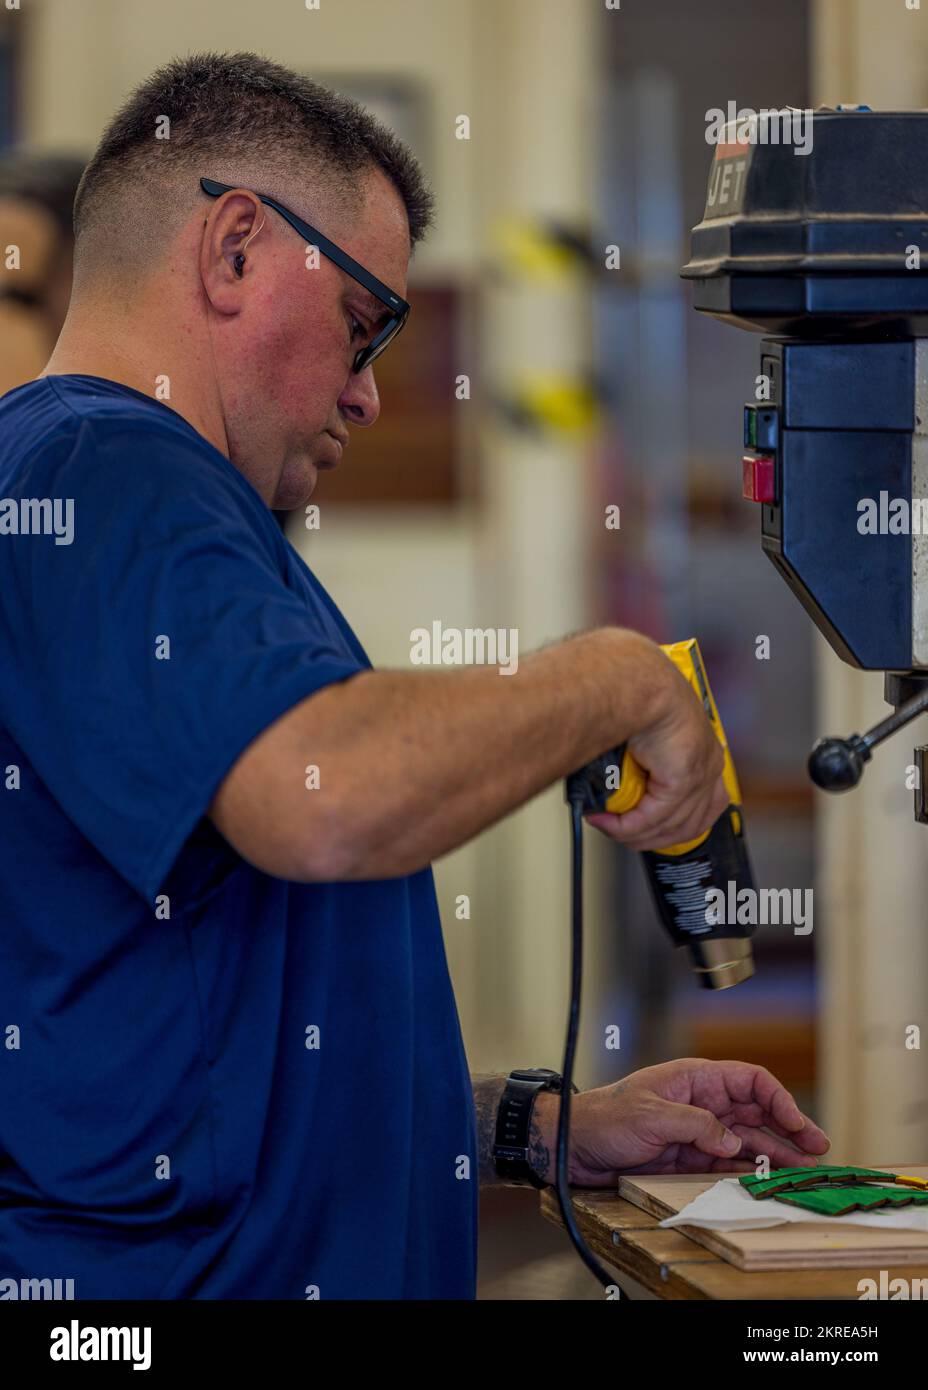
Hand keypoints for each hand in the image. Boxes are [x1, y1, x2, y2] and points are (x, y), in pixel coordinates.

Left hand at [532, 1058, 829, 1185]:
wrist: (573, 1144)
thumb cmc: (604, 1117)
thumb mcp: (650, 1115)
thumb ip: (696, 1125)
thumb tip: (733, 1142)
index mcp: (695, 1079)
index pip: (750, 1081)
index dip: (779, 1100)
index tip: (799, 1123)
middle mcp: (702, 1103)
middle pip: (757, 1113)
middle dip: (789, 1129)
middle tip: (818, 1150)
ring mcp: (697, 1132)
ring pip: (747, 1142)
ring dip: (775, 1155)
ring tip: (803, 1171)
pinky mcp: (688, 1157)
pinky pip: (727, 1164)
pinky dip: (749, 1173)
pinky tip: (768, 1183)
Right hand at [585, 637, 728, 851]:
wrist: (638, 679)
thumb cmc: (637, 690)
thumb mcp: (644, 726)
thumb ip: (641, 753)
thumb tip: (616, 771)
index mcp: (707, 750)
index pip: (704, 805)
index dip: (675, 824)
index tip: (648, 829)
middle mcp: (710, 764)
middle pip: (690, 825)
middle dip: (653, 837)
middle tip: (622, 833)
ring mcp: (701, 774)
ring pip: (670, 827)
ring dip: (635, 834)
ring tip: (608, 827)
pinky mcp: (682, 780)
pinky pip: (653, 818)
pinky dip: (627, 826)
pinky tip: (608, 822)